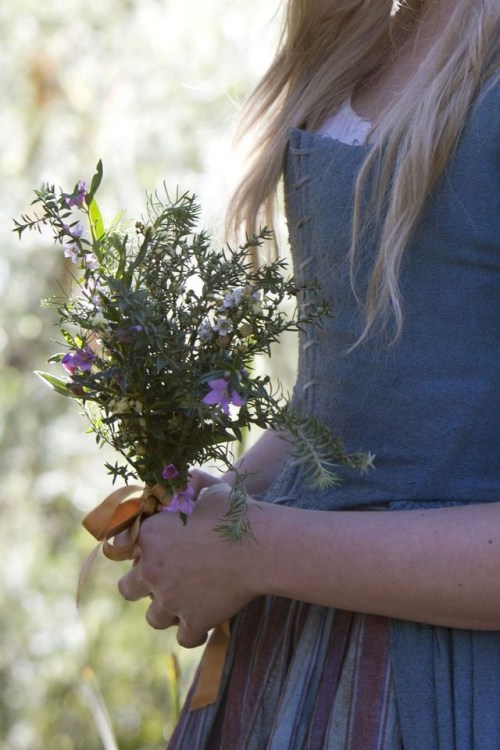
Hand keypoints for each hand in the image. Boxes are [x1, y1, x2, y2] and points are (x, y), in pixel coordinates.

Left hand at [117, 485, 260, 646]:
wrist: (261, 545)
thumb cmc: (235, 512)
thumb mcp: (209, 487)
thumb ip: (190, 481)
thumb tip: (184, 478)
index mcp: (149, 535)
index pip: (122, 548)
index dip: (137, 550)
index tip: (150, 550)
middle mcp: (152, 570)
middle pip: (127, 588)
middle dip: (141, 585)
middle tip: (162, 579)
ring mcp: (171, 600)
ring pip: (153, 618)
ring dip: (165, 611)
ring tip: (182, 602)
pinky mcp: (194, 621)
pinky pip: (185, 638)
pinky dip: (193, 633)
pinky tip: (202, 625)